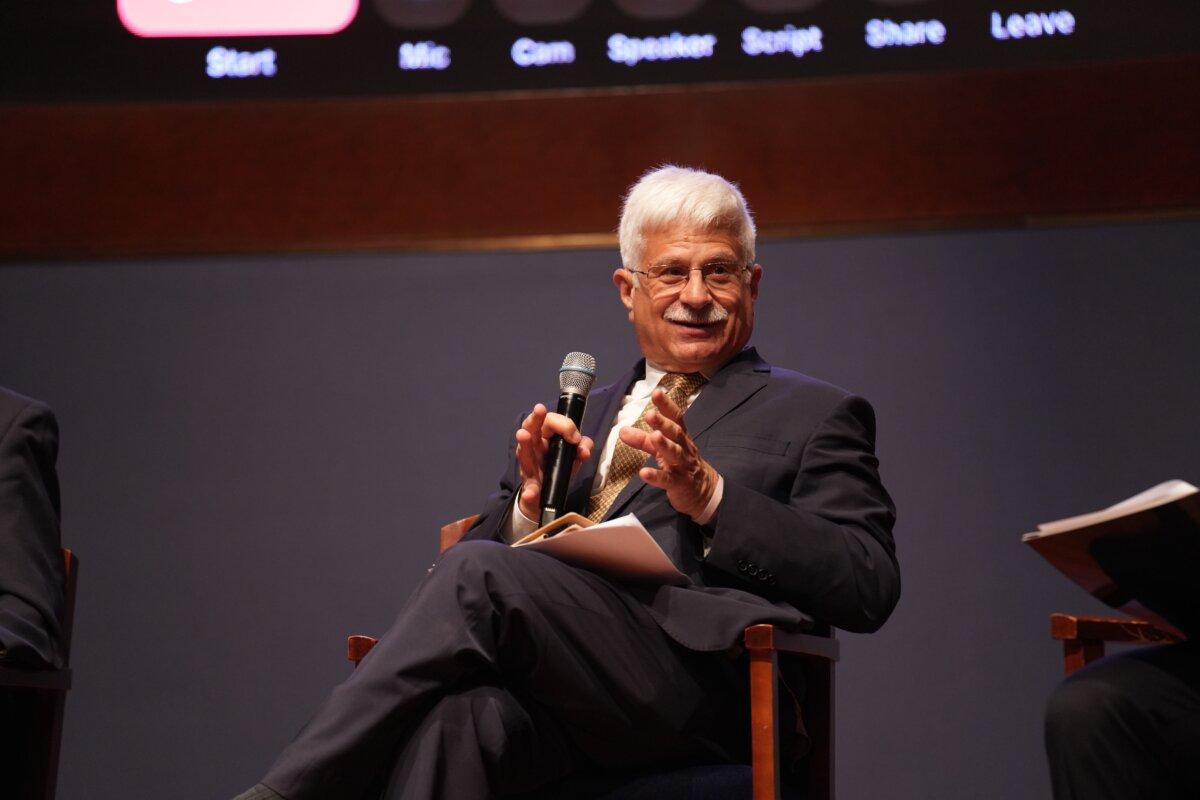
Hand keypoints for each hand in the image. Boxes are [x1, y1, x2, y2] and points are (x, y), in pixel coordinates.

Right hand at [514, 404, 594, 520]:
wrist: (547, 498)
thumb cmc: (558, 470)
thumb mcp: (573, 457)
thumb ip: (582, 448)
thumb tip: (584, 450)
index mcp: (544, 439)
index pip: (549, 421)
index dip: (563, 424)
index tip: (574, 437)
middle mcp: (533, 449)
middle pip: (530, 429)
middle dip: (535, 418)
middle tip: (540, 409)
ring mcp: (529, 468)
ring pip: (524, 454)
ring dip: (524, 444)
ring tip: (522, 435)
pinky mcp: (530, 489)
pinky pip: (528, 489)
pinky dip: (530, 491)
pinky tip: (531, 493)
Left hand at [618, 388, 718, 519]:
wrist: (703, 491)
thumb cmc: (681, 464)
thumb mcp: (662, 450)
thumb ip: (643, 439)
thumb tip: (622, 430)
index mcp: (681, 437)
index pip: (676, 418)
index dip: (666, 405)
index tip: (657, 392)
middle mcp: (684, 448)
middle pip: (675, 434)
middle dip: (663, 423)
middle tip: (650, 414)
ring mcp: (683, 467)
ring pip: (675, 454)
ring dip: (664, 445)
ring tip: (654, 436)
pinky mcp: (679, 484)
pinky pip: (668, 480)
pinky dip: (656, 477)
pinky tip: (644, 473)